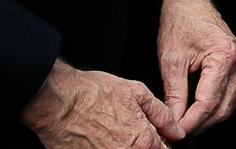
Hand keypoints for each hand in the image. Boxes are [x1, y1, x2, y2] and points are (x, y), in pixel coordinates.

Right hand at [20, 60, 181, 147]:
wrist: (58, 102)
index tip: (157, 137)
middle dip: (145, 146)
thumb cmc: (93, 93)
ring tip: (114, 133)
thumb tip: (177, 131)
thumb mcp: (137, 93)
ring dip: (127, 147)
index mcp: (142, 141)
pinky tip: (101, 138)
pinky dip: (107, 148)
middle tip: (132, 132)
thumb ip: (162, 115)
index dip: (162, 144)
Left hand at [157, 0, 235, 135]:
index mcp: (224, 56)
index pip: (208, 102)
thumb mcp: (171, 60)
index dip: (190, 121)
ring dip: (208, 118)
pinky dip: (213, 106)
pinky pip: (228, 93)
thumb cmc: (179, 21)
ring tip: (185, 124)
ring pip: (228, 104)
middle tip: (178, 132)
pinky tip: (196, 110)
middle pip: (223, 107)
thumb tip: (174, 121)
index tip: (175, 132)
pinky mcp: (235, 64)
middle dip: (200, 124)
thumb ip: (174, 94)